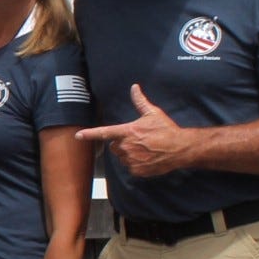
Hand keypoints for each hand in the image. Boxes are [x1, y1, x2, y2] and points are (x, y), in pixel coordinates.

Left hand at [76, 84, 191, 177]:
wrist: (180, 149)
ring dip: (128, 154)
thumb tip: (134, 87)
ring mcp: (131, 160)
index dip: (89, 134)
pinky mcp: (137, 171)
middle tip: (137, 140)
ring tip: (144, 149)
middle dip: (121, 143)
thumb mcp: (153, 113)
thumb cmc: (166, 130)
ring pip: (122, 158)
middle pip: (114, 146)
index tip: (78, 135)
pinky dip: (136, 164)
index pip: (104, 132)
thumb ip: (140, 101)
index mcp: (128, 132)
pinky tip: (147, 158)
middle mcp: (126, 147)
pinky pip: (130, 167)